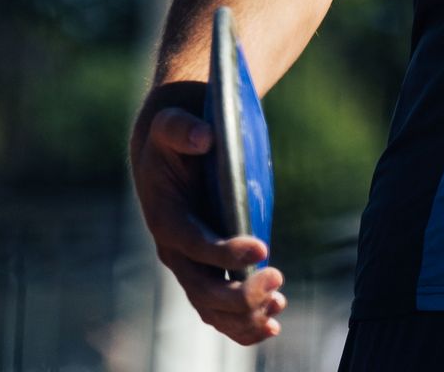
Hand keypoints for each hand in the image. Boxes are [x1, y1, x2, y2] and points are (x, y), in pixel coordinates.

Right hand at [130, 88, 286, 347]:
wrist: (168, 148)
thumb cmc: (173, 132)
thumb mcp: (171, 121)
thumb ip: (182, 129)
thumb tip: (204, 138)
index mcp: (165, 217)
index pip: (194, 244)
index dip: (225, 251)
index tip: (262, 246)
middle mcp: (175, 249)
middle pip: (203, 289)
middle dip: (239, 294)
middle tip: (278, 280)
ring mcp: (190, 263)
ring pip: (212, 307)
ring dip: (243, 317)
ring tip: (277, 310)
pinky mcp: (206, 268)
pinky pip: (220, 307)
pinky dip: (243, 321)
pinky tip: (272, 321)